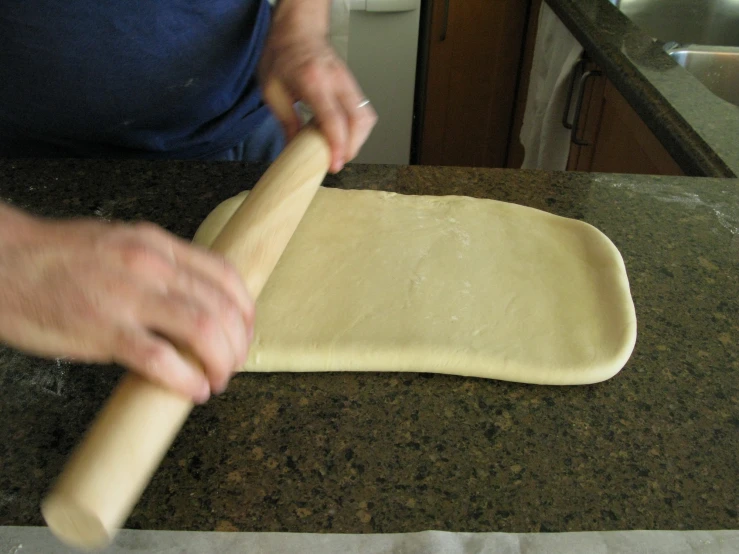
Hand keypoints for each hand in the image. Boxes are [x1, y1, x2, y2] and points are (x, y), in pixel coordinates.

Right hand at [0, 205, 253, 402]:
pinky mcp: (103, 330)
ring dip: (221, 362)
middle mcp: (151, 266)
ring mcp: (128, 297)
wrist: (1, 262)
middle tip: (233, 362)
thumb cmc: (56, 258)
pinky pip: (161, 359)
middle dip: (237, 343)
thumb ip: (158, 267)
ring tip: (217, 379)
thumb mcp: (120, 245)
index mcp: (157, 245)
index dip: (245, 307)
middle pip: (222, 307)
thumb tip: (192, 299)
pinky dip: (187, 379)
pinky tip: (195, 390)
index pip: (224, 274)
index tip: (245, 328)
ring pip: (203, 330)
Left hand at [259, 0, 377, 172]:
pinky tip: (345, 135)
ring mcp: (348, 80)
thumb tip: (292, 149)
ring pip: (366, 116)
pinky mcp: (353, 84)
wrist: (297, 30)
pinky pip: (364, 111)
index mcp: (313, 80)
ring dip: (358, 139)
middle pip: (359, 120)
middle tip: (338, 160)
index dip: (337, 145)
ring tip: (342, 150)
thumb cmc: (283, 55)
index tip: (336, 164)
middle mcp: (336, 80)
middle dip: (353, 147)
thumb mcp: (272, 91)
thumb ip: (285, 121)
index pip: (333, 118)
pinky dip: (358, 128)